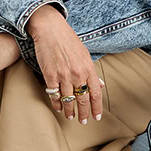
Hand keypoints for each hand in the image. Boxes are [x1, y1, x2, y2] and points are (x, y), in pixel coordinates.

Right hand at [26, 5, 104, 124]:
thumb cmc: (68, 39)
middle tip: (83, 121)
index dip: (97, 107)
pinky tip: (58, 107)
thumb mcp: (84, 54)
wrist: (51, 29)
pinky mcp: (50, 75)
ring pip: (68, 99)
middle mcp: (78, 73)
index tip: (97, 116)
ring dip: (69, 111)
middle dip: (84, 113)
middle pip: (83, 99)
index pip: (96, 93)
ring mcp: (64, 75)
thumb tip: (100, 84)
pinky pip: (54, 94)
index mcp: (88, 68)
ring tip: (70, 116)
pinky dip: (57, 103)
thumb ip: (91, 71)